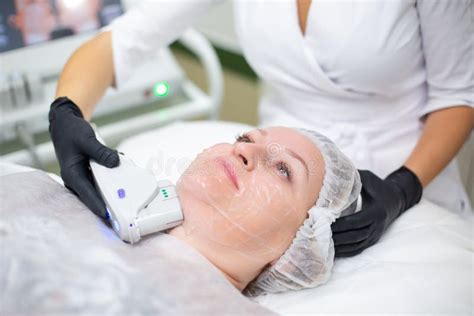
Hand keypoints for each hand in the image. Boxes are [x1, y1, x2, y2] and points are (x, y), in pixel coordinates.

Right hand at [49, 97, 118, 217]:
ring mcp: (83, 177)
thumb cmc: (71, 132)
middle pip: (95, 195)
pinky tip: (124, 173)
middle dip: (110, 201)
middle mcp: (76, 179)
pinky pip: (103, 180)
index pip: (87, 194)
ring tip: (129, 193)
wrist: (65, 124)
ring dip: (113, 189)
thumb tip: (115, 163)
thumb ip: (101, 152)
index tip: (109, 215)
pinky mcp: (90, 173)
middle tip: (126, 210)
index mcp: (71, 174)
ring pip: (100, 188)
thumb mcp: (87, 139)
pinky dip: (113, 178)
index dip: (98, 205)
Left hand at [331, 167, 421, 256]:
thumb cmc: (378, 186)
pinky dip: (345, 251)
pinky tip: (332, 249)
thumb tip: (332, 170)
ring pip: (356, 245)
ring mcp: (376, 235)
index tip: (325, 223)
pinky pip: (358, 249)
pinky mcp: (373, 240)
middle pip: (354, 236)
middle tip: (318, 235)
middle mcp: (377, 226)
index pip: (356, 221)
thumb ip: (352, 176)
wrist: (397, 198)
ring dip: (339, 246)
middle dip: (336, 237)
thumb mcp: (367, 177)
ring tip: (322, 244)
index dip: (340, 224)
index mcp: (377, 211)